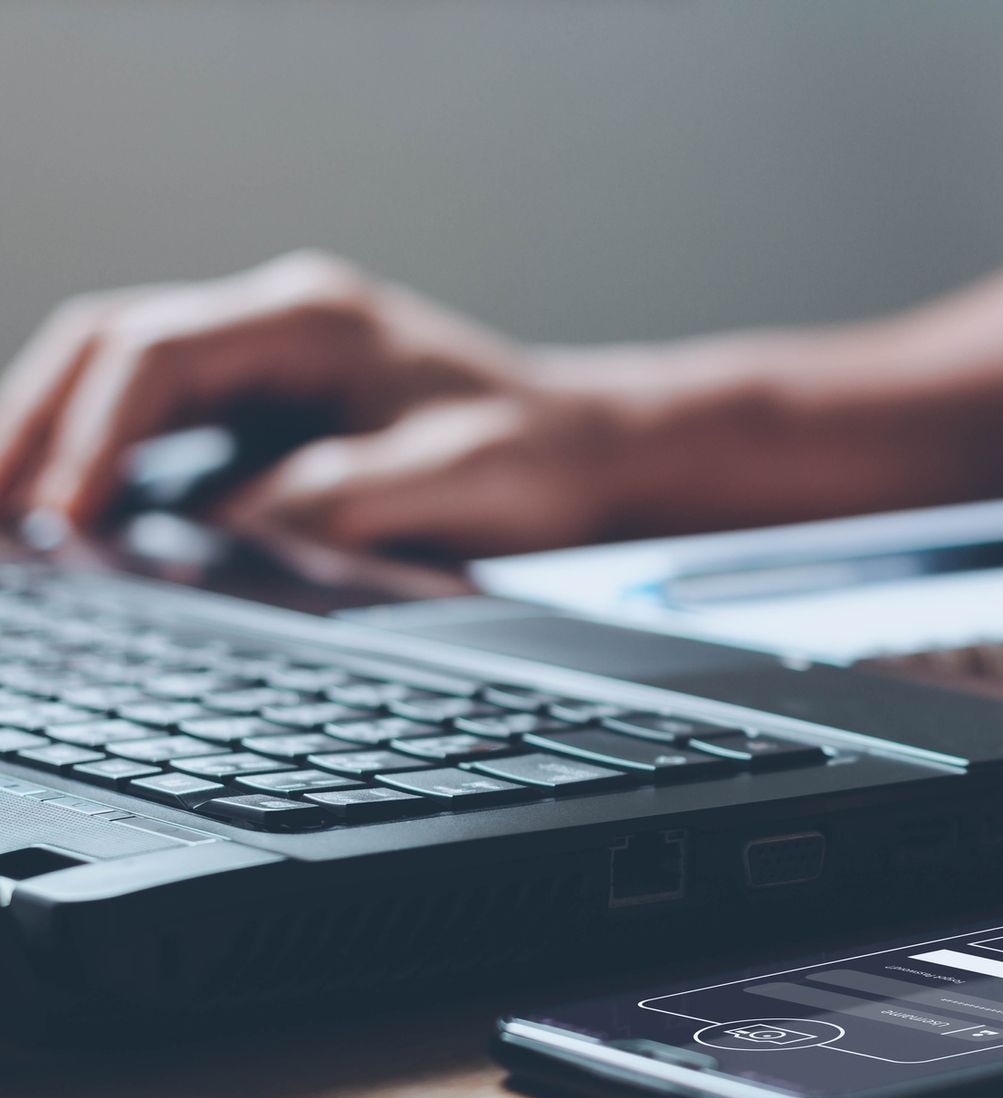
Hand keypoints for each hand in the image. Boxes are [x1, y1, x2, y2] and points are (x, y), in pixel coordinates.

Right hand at [0, 251, 677, 555]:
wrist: (599, 454)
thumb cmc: (541, 459)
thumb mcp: (446, 482)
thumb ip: (332, 499)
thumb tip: (220, 526)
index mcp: (312, 321)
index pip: (156, 354)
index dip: (91, 435)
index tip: (59, 517)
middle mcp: (278, 323)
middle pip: (107, 346)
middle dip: (28, 422)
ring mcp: (270, 359)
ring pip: (117, 376)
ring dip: (49, 436)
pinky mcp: (273, 406)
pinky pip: (156, 418)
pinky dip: (101, 460)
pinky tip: (66, 517)